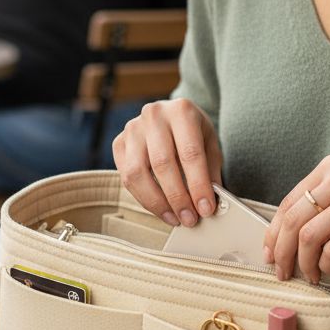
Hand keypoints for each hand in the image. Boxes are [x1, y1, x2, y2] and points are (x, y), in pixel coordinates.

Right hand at [112, 99, 222, 225]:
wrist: (172, 116)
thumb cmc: (193, 133)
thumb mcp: (210, 145)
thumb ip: (210, 172)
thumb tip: (208, 204)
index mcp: (181, 111)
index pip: (190, 153)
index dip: (198, 185)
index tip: (206, 208)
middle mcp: (154, 115)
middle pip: (162, 164)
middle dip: (177, 198)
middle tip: (190, 218)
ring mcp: (133, 129)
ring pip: (138, 173)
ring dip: (157, 202)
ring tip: (174, 218)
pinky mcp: (119, 143)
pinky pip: (127, 178)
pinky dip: (144, 199)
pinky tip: (160, 209)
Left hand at [264, 155, 329, 282]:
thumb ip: (328, 197)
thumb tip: (293, 230)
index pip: (288, 202)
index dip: (273, 232)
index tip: (270, 251)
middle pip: (291, 221)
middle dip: (280, 252)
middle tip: (281, 271)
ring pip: (307, 237)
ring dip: (303, 263)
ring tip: (309, 274)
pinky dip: (326, 266)